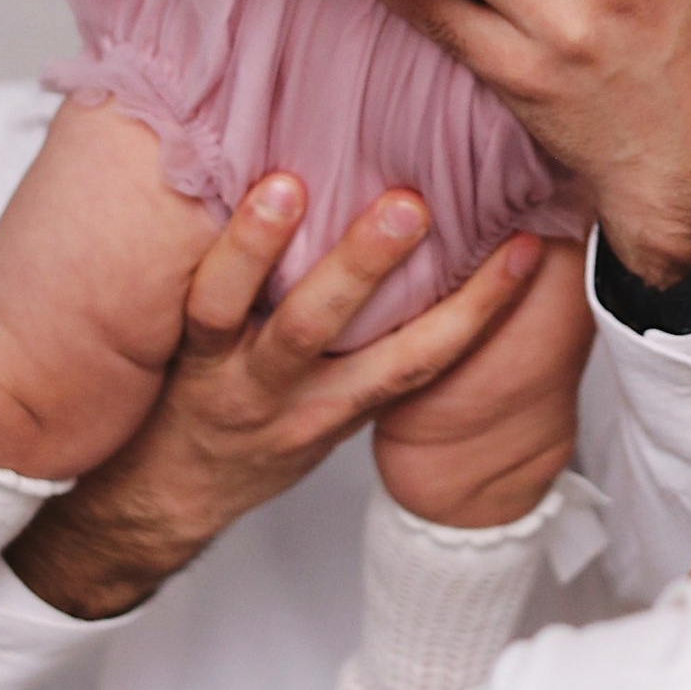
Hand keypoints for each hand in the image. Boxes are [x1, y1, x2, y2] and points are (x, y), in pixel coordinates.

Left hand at [5, 177, 545, 618]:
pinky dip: (223, 257)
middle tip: (416, 204)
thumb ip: (370, 346)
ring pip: (275, 323)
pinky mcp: (187, 361)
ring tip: (294, 187)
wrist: (163, 502)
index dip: (482, 308)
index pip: (427, 358)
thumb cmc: (255, 440)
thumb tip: (424, 255)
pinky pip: (205, 310)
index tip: (526, 249)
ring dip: (281, 251)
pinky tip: (237, 201)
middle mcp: (301, 396)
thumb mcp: (327, 406)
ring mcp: (242, 381)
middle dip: (382, 269)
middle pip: (354, 336)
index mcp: (347, 403)